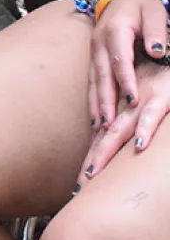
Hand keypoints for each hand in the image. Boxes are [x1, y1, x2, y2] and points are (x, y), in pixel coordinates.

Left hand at [79, 56, 169, 181]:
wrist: (169, 52)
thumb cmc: (165, 76)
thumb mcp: (147, 98)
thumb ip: (136, 119)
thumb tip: (130, 143)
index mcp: (124, 105)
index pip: (103, 136)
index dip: (91, 158)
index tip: (79, 182)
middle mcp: (128, 103)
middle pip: (104, 137)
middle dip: (91, 162)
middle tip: (78, 186)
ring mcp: (143, 99)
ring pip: (120, 128)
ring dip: (106, 151)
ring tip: (93, 172)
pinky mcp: (162, 96)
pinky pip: (151, 115)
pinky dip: (144, 129)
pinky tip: (139, 146)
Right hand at [89, 0, 168, 128]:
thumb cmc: (141, 4)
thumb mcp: (154, 11)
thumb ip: (156, 31)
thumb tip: (158, 52)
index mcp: (116, 30)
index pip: (121, 59)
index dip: (127, 80)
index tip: (134, 100)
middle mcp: (100, 42)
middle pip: (103, 74)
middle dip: (105, 100)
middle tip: (109, 124)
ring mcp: (94, 50)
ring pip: (94, 81)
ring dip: (96, 104)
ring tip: (99, 127)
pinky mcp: (94, 57)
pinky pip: (92, 81)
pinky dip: (93, 100)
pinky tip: (95, 118)